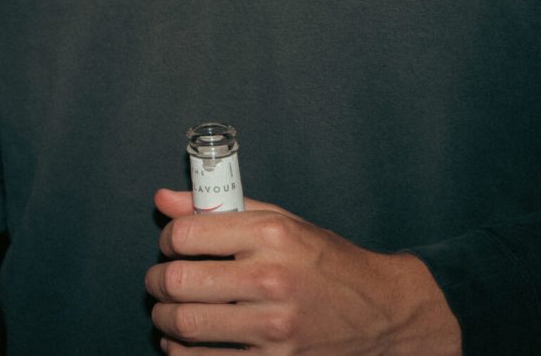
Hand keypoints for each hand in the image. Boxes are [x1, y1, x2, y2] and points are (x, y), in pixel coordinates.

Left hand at [145, 189, 459, 353]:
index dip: (167, 240)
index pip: (185, 235)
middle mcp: (272, 280)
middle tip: (159, 283)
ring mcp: (275, 327)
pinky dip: (181, 354)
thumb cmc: (327, 263)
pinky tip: (181, 345)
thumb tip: (163, 200)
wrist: (384, 314)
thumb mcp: (282, 222)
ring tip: (167, 313)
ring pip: (186, 324)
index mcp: (271, 236)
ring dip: (164, 319)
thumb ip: (222, 209)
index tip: (171, 247)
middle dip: (156, 282)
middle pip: (178, 281)